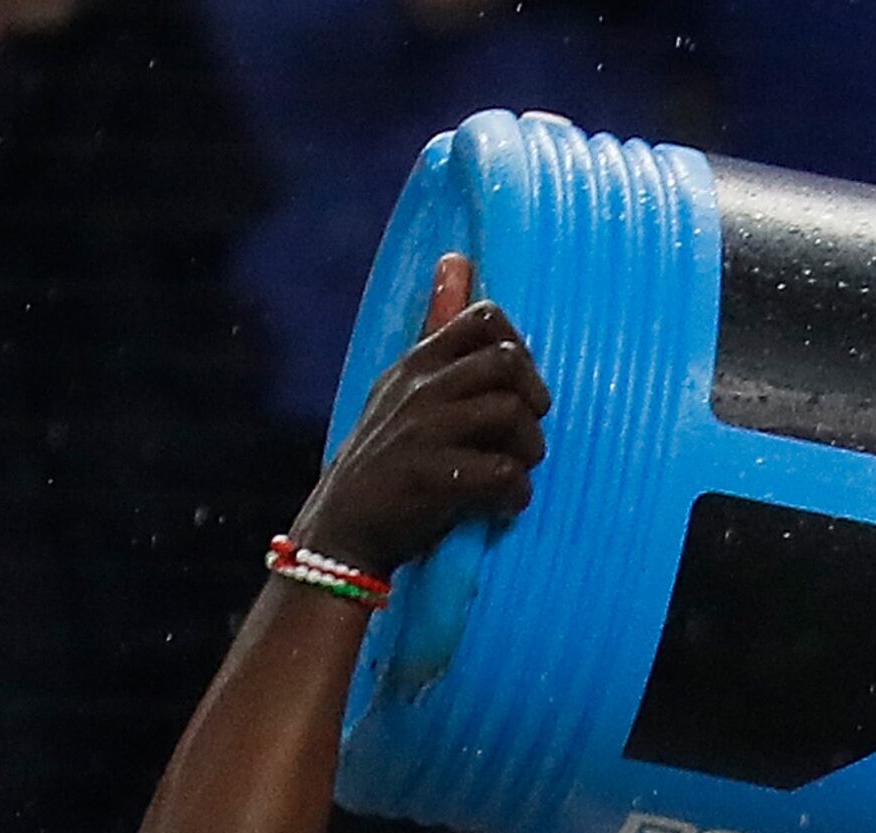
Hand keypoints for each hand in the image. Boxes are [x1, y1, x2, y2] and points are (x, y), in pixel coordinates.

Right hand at [285, 254, 549, 578]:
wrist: (342, 531)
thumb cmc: (388, 460)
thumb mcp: (401, 387)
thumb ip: (437, 332)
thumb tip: (457, 258)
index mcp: (416, 363)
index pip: (485, 317)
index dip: (519, 350)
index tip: (515, 389)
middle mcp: (419, 387)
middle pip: (508, 362)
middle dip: (533, 401)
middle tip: (522, 435)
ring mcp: (424, 430)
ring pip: (513, 414)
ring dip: (529, 451)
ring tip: (513, 473)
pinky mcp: (434, 477)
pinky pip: (505, 473)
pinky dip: (516, 495)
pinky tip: (501, 506)